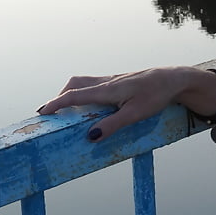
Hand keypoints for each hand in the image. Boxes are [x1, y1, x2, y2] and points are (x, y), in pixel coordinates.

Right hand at [36, 68, 189, 141]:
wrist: (174, 79)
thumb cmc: (156, 95)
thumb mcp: (135, 114)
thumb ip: (112, 125)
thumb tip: (89, 137)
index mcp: (107, 89)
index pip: (74, 95)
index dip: (56, 103)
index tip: (42, 112)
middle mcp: (107, 82)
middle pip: (75, 84)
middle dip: (60, 97)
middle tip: (51, 113)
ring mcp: (113, 80)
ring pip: (84, 82)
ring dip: (71, 93)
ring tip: (66, 110)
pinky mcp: (119, 81)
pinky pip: (94, 84)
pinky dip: (83, 92)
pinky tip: (89, 104)